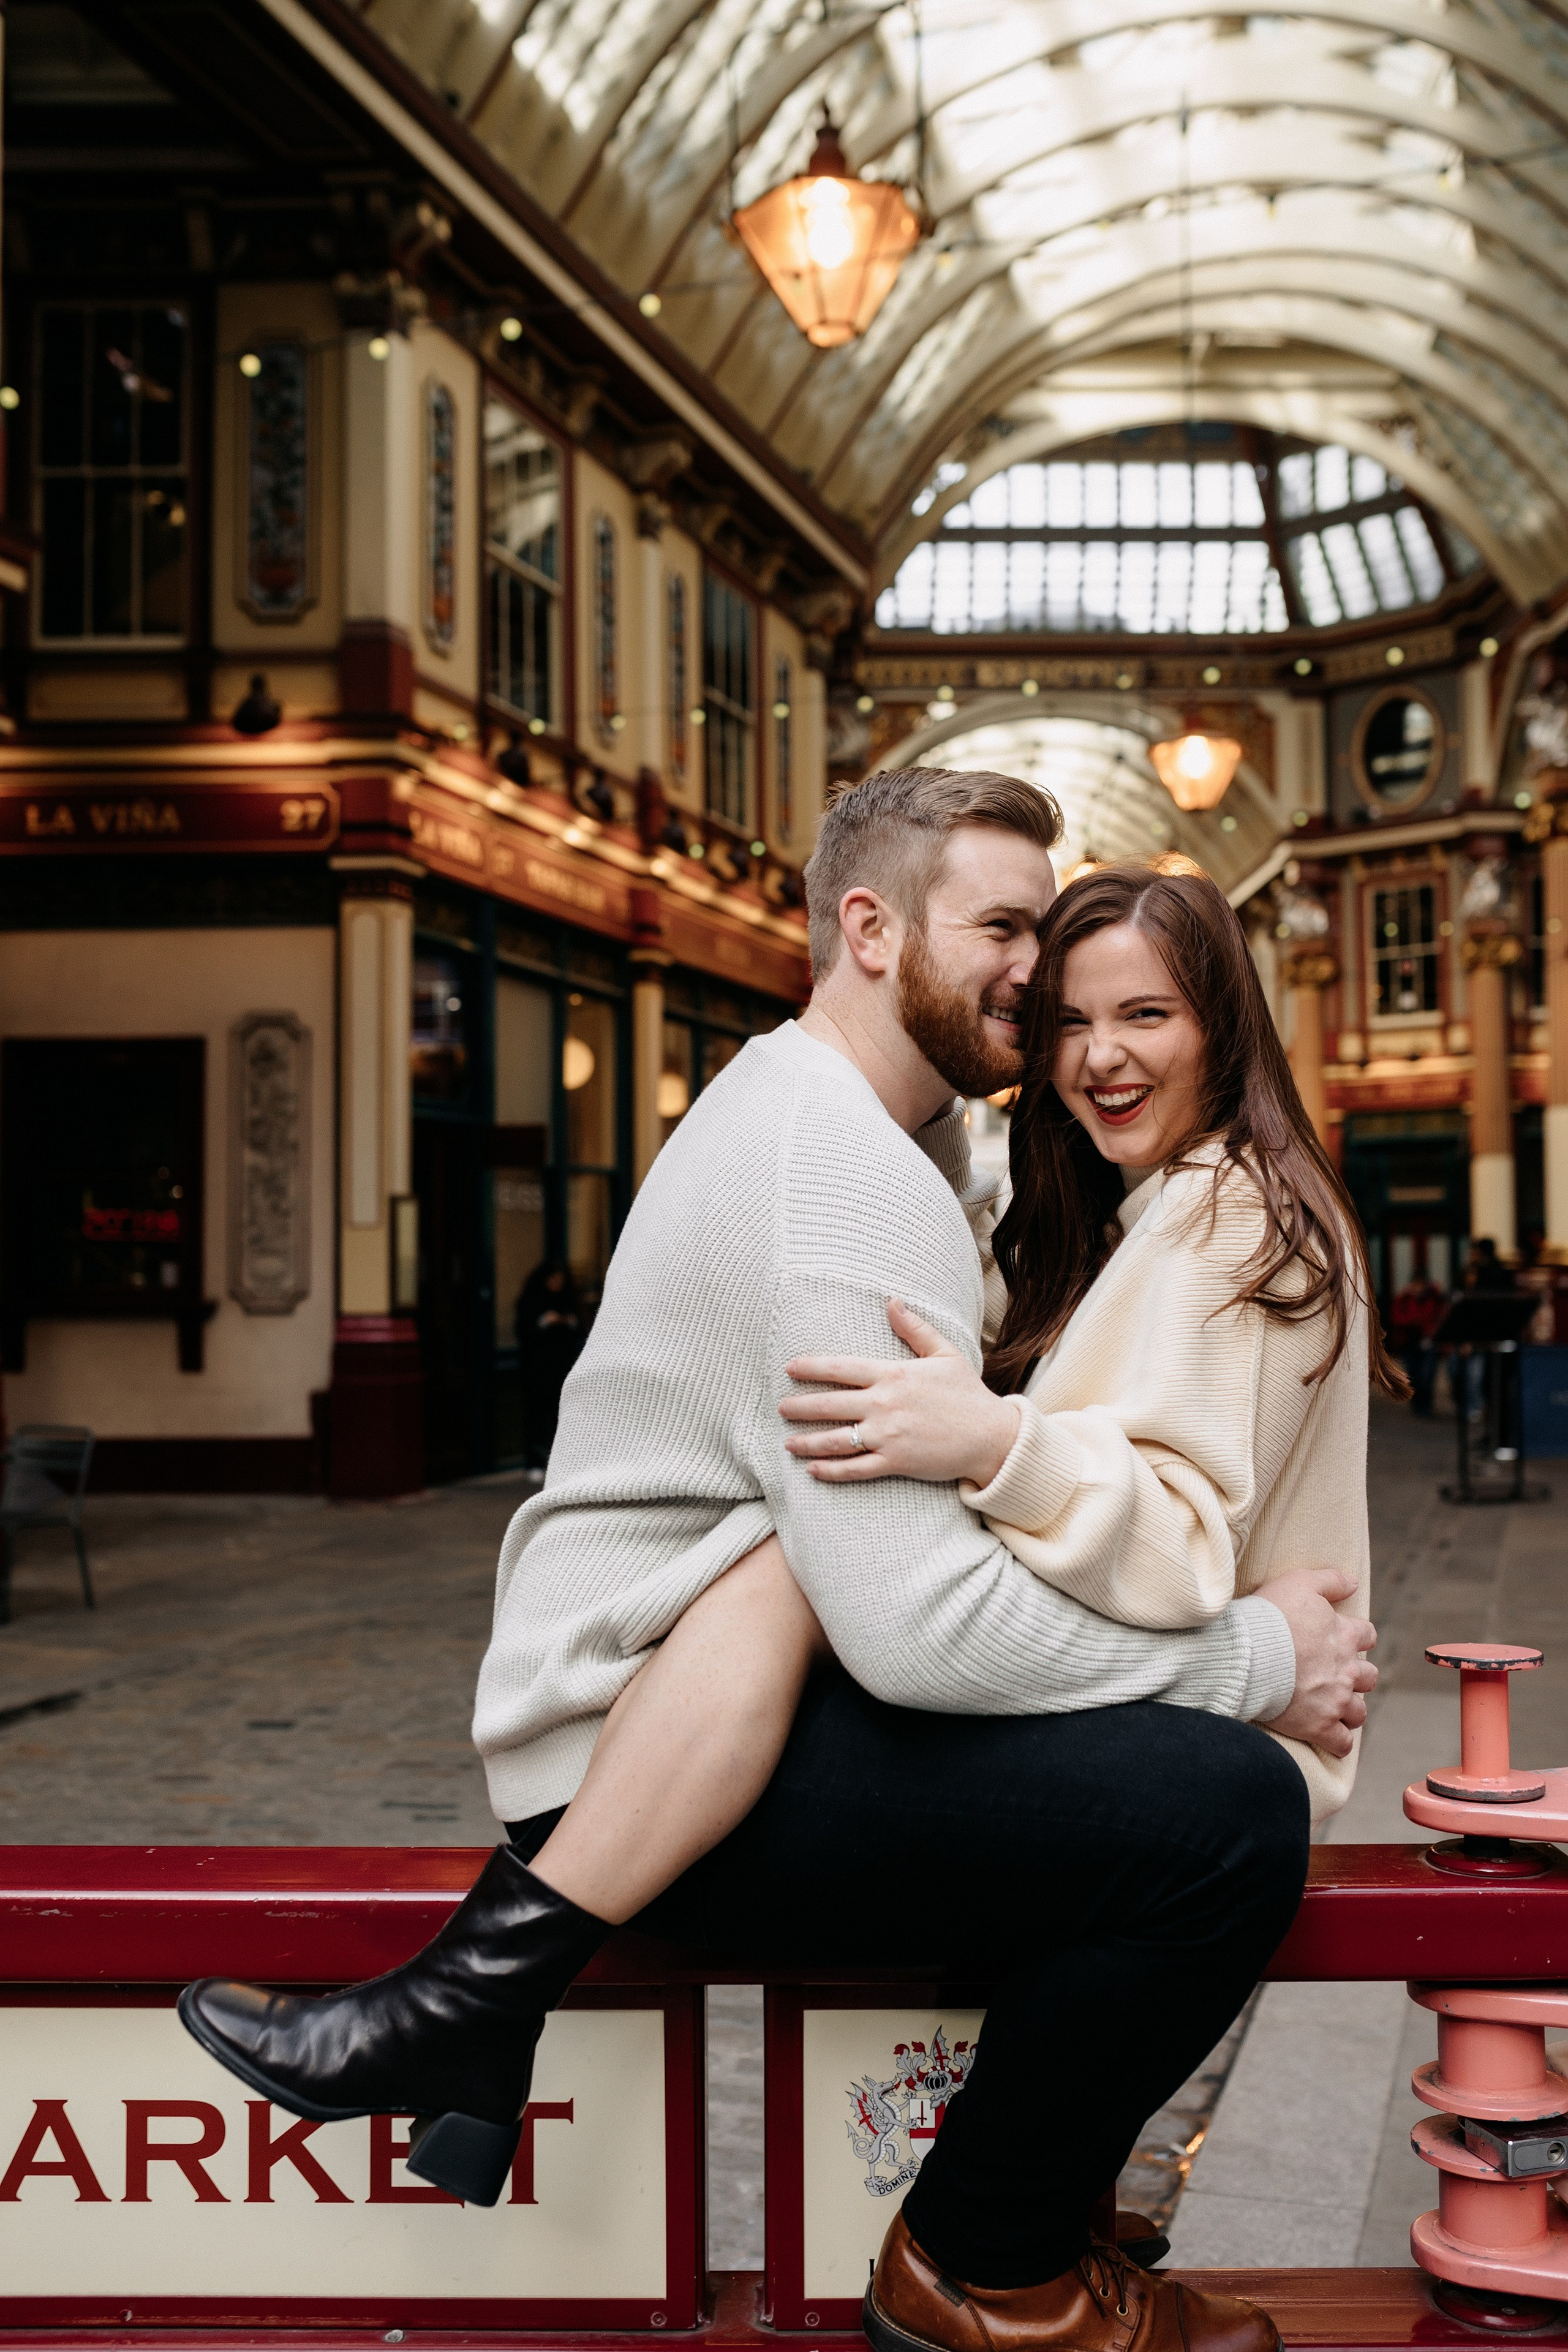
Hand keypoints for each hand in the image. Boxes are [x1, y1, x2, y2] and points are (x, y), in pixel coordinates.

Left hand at [780, 1300, 1021, 1485]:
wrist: (991, 1436)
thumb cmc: (967, 1394)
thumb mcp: (944, 1353)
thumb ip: (914, 1329)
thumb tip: (891, 1301)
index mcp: (893, 1375)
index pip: (841, 1368)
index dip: (811, 1367)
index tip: (789, 1368)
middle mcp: (884, 1405)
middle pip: (830, 1404)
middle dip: (800, 1407)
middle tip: (781, 1408)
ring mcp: (887, 1436)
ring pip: (836, 1439)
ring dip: (807, 1441)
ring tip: (788, 1442)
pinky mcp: (895, 1463)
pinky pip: (855, 1469)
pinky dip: (831, 1471)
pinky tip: (813, 1470)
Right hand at [1257, 1567, 1377, 1758]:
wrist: (1247, 1653)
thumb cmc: (1269, 1616)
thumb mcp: (1299, 1582)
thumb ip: (1330, 1580)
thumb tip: (1353, 1581)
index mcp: (1345, 1635)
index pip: (1367, 1635)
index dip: (1356, 1637)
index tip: (1341, 1640)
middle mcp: (1346, 1669)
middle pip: (1369, 1677)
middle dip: (1355, 1677)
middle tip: (1333, 1676)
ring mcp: (1335, 1700)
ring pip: (1358, 1712)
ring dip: (1349, 1710)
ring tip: (1331, 1708)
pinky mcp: (1319, 1726)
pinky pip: (1341, 1744)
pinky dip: (1337, 1743)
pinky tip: (1327, 1739)